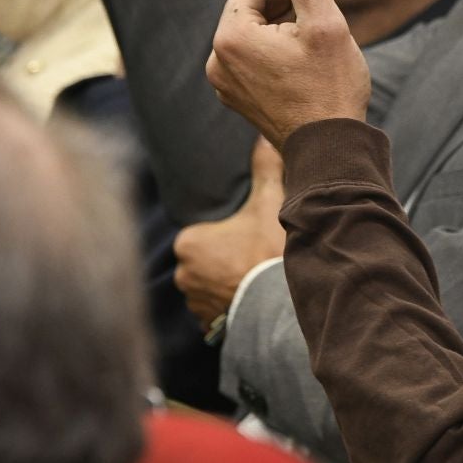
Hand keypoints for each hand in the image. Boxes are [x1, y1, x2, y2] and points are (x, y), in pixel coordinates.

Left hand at [173, 138, 286, 328]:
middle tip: (255, 256)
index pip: (203, 233)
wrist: (280, 307)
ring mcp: (194, 304)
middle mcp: (182, 275)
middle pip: (206, 258)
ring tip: (256, 279)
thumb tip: (264, 135)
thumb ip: (264, 168)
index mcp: (188, 243)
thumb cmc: (269, 253)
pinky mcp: (208, 326)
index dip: (228, 233)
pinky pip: (217, 310)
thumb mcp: (269, 205)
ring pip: (210, 285)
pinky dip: (231, 306)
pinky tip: (252, 300)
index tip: (249, 235)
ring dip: (227, 283)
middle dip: (226, 258)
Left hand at [207, 0, 372, 146]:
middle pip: (247, 7)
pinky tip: (304, 48)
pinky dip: (274, 43)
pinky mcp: (239, 97)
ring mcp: (226, 82)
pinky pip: (252, 56)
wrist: (330, 152)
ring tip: (315, 19)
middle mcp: (218, 60)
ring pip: (251, 32)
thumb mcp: (325, 23)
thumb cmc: (330, 89)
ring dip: (279, 18)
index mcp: (232, 38)